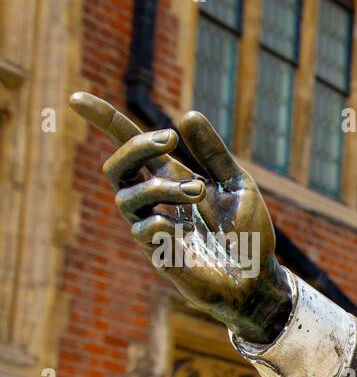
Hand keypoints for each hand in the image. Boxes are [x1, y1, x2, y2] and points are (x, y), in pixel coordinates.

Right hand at [68, 92, 293, 344]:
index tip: (77, 99)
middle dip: (136, 147)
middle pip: (118, 168)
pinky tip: (178, 223)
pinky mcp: (162, 258)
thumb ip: (214, 154)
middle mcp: (156, 203)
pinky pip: (142, 234)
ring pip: (127, 199)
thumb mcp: (237, 185)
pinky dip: (156, 221)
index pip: (128, 147)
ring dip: (160, 187)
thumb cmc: (247, 233)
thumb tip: (189, 114)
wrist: (260, 277)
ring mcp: (155, 231)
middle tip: (171, 141)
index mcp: (171, 180)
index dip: (104, 122)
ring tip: (197, 190)